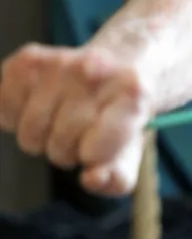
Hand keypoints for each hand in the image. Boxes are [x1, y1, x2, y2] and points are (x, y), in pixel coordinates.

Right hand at [0, 43, 152, 195]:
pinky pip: (4, 110)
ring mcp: (62, 61)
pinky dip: (16, 118)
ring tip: (61, 121)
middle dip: (68, 151)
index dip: (92, 157)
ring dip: (42, 138)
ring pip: (30, 132)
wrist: (118, 70)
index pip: (97, 148)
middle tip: (81, 134)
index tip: (98, 148)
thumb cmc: (120, 119)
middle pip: (61, 143)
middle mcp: (97, 70)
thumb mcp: (129, 151)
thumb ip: (117, 177)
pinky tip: (41, 105)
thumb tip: (92, 179)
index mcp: (132, 94)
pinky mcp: (29, 59)